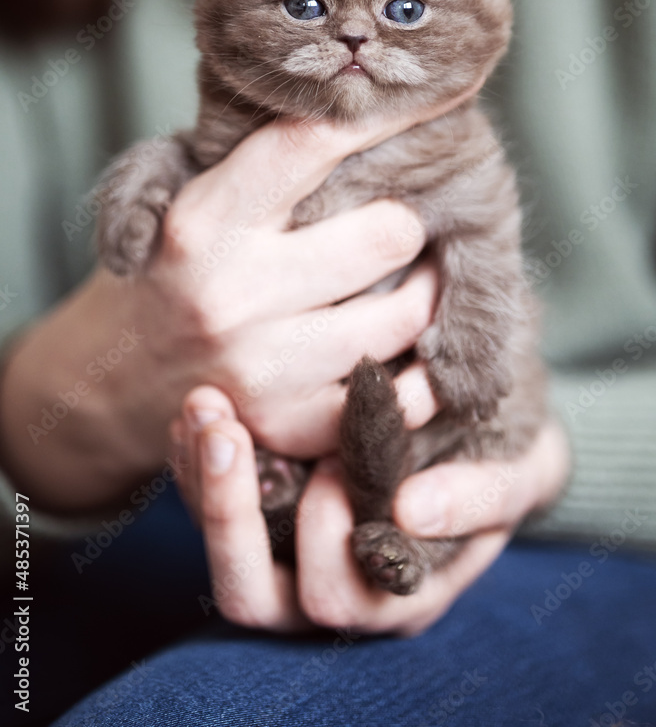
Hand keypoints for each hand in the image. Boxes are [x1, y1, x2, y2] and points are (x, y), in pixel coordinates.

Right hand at [1, 88, 479, 511]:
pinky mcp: (290, 425)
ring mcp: (264, 368)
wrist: (109, 379)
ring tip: (405, 281)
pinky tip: (391, 346)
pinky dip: (406, 369)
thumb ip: (250, 151)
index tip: (427, 95)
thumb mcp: (175, 191)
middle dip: (402, 221)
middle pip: (389, 233)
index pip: (313, 145)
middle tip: (396, 224)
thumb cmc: (165, 268)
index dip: (383, 115)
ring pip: (407, 314)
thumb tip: (351, 101)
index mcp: (204, 222)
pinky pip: (395, 393)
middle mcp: (233, 295)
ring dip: (418, 292)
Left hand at [172, 380, 569, 635]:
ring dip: (202, 476)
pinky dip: (196, 455)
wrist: (486, 426)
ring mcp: (288, 552)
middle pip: (249, 591)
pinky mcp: (263, 508)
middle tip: (225, 428)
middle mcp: (333, 588)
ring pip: (217, 546)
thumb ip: (480, 496)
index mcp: (395, 594)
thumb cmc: (503, 456)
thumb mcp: (515, 472)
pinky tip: (204, 402)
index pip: (330, 597)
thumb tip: (411, 510)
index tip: (332, 461)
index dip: (321, 537)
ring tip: (204, 403)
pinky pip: (207, 500)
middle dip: (229, 510)